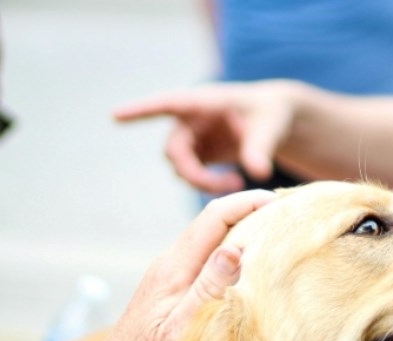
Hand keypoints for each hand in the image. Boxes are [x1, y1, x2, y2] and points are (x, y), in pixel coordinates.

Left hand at [67, 189, 276, 340]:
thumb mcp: (181, 329)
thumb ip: (207, 289)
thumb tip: (235, 249)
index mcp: (174, 267)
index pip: (214, 217)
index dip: (248, 202)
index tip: (282, 201)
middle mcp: (172, 264)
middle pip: (215, 223)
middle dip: (252, 212)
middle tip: (290, 215)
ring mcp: (172, 277)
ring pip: (213, 242)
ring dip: (245, 233)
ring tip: (280, 236)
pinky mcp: (176, 292)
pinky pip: (210, 262)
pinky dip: (236, 255)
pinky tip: (254, 267)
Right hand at [114, 81, 301, 193]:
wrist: (276, 121)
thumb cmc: (272, 114)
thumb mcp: (271, 127)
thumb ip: (261, 148)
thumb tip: (259, 174)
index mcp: (203, 102)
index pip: (168, 104)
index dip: (142, 110)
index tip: (115, 115)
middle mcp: (190, 120)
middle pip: (175, 151)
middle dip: (194, 173)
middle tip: (230, 185)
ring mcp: (192, 138)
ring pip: (181, 166)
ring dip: (203, 181)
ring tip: (237, 183)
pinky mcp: (199, 154)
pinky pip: (192, 174)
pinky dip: (208, 184)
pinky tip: (233, 182)